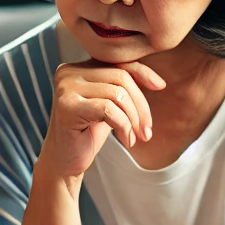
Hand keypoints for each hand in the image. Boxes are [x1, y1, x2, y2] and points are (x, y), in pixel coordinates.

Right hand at [41, 59, 165, 180]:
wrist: (64, 162)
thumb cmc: (87, 134)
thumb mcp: (109, 105)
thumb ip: (122, 87)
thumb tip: (157, 81)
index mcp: (76, 68)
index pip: (117, 62)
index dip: (142, 72)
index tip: (160, 86)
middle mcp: (68, 72)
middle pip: (120, 77)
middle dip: (140, 105)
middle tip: (146, 130)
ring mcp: (65, 88)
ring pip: (117, 93)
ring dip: (133, 119)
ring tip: (134, 137)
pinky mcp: (67, 106)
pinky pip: (109, 109)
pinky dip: (124, 126)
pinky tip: (126, 140)